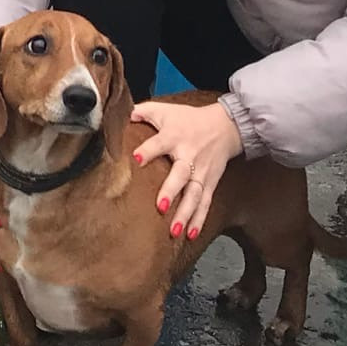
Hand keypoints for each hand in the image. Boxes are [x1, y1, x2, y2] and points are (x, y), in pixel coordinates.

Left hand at [128, 99, 244, 241]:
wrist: (226, 126)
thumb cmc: (189, 119)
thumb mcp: (165, 110)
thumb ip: (142, 112)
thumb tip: (119, 113)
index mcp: (174, 137)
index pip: (159, 143)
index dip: (147, 150)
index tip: (136, 158)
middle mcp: (189, 156)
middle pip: (181, 174)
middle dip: (171, 190)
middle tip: (160, 206)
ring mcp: (202, 172)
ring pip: (194, 194)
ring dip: (185, 213)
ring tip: (174, 230)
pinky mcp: (210, 183)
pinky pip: (205, 203)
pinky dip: (199, 220)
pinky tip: (190, 235)